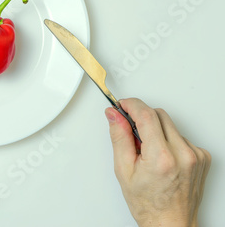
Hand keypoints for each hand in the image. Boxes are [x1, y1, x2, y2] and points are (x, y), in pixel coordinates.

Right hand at [105, 98, 210, 226]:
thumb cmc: (147, 203)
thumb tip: (115, 115)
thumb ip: (119, 137)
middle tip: (130, 130)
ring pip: (170, 125)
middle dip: (142, 117)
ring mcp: (196, 155)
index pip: (147, 115)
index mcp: (161, 157)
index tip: (122, 104)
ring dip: (156, 130)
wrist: (170, 223)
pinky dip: (169, 141)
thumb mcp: (123, 170)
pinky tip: (162, 157)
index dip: (131, 105)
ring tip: (147, 152)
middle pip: (159, 114)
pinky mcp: (203, 156)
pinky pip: (181, 136)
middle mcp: (183, 154)